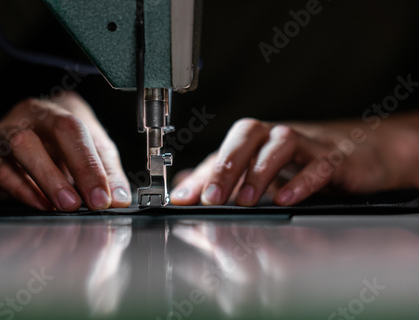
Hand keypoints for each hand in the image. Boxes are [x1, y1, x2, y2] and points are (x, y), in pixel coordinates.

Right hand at [0, 92, 130, 210]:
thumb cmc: (47, 151)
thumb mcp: (82, 155)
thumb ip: (104, 173)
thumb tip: (120, 197)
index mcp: (61, 111)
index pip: (82, 130)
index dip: (95, 165)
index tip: (106, 197)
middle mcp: (33, 114)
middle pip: (60, 129)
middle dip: (82, 166)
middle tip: (93, 201)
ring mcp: (5, 132)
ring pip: (24, 146)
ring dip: (50, 179)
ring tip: (67, 205)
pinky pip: (1, 171)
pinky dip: (23, 190)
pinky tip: (41, 204)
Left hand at [170, 117, 418, 205]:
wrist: (360, 151)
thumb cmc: (303, 160)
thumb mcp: (257, 170)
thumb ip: (220, 180)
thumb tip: (182, 190)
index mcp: (255, 139)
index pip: (222, 152)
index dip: (200, 175)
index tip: (183, 200)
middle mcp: (277, 136)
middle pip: (246, 136)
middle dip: (224, 167)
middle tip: (209, 198)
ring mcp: (308, 144)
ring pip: (281, 144)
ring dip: (259, 171)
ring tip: (243, 200)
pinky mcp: (336, 158)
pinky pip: (320, 165)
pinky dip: (302, 182)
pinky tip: (286, 198)